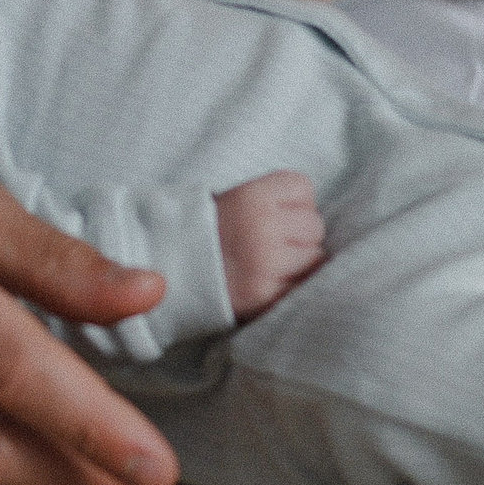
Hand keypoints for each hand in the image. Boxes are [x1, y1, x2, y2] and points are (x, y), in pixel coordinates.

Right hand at [213, 170, 324, 320]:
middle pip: (314, 225)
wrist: (168, 269)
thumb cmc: (205, 232)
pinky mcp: (265, 295)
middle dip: (298, 235)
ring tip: (271, 264)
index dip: (294, 203)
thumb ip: (271, 200)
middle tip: (271, 243)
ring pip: (315, 257)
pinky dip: (294, 285)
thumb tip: (312, 212)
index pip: (303, 189)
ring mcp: (265, 264)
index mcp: (251, 197)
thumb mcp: (232, 199)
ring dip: (300, 262)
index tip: (276, 214)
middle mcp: (262, 228)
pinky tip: (274, 282)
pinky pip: (304, 286)